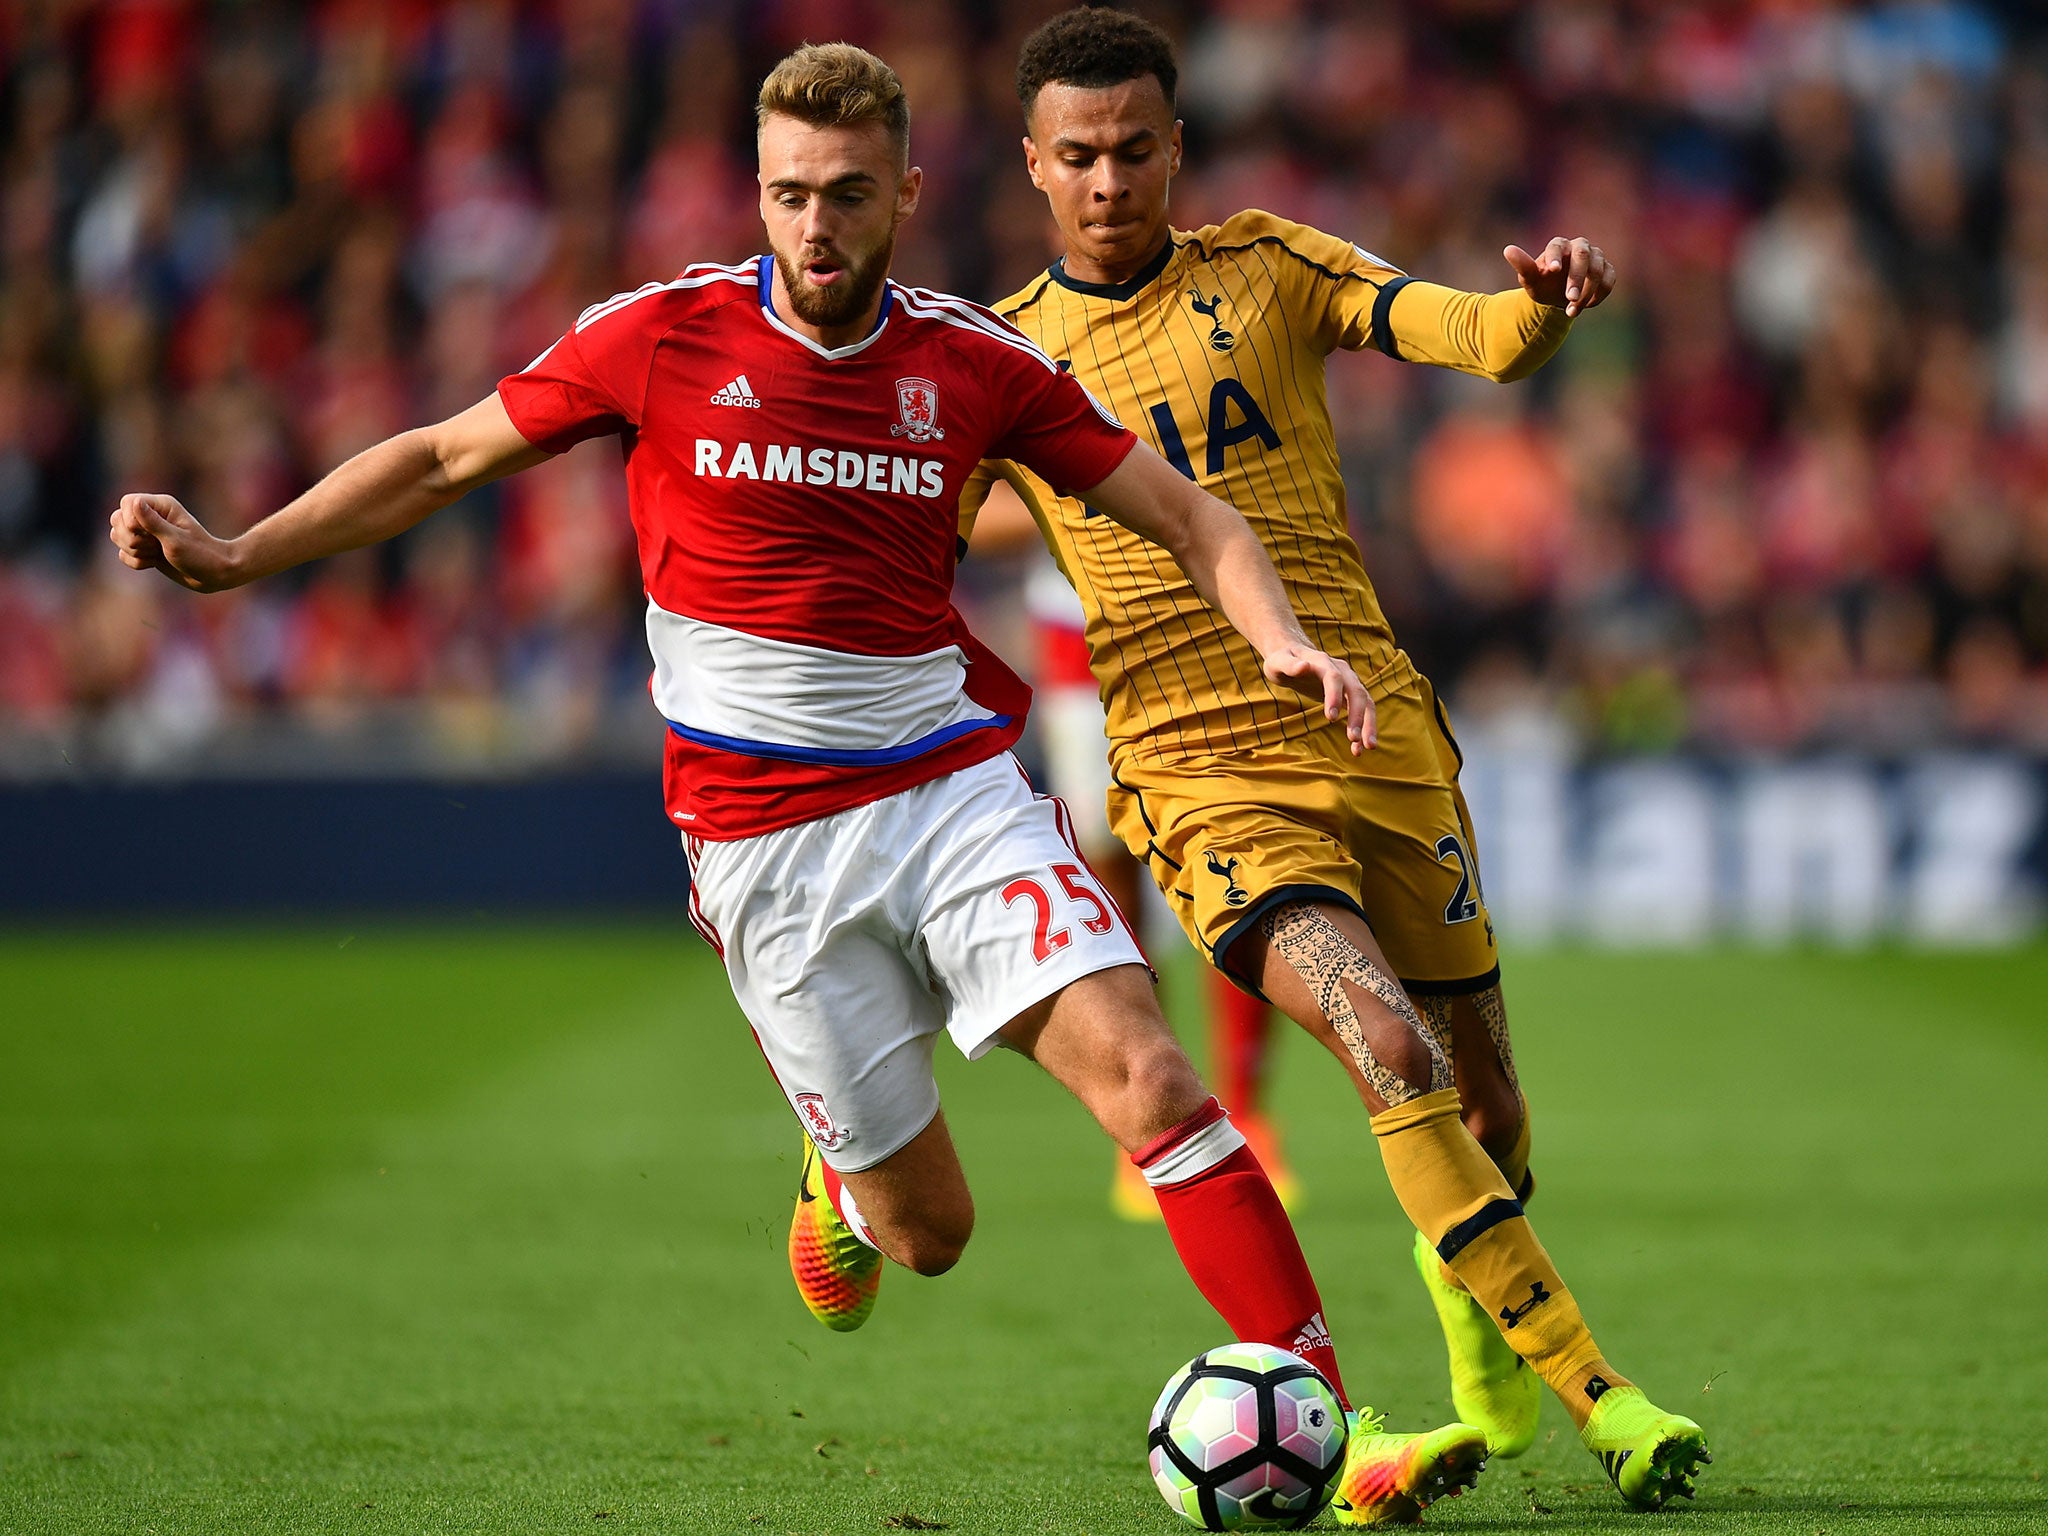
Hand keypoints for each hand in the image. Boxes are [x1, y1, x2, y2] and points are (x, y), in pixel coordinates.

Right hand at [108, 493, 241, 592]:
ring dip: (133, 551)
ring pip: (117, 537)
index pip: (127, 502)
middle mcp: (151, 516)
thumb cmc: (200, 555)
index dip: (129, 519)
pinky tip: (154, 563)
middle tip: (155, 546)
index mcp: (161, 506)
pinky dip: (136, 561)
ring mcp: (146, 533)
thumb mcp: (176, 540)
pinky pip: (123, 554)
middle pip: (117, 520)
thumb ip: (153, 522)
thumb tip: (134, 503)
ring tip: (156, 554)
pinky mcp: (144, 549)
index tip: (148, 534)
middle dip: (131, 538)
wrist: (212, 575)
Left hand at [1261, 640, 1375, 754]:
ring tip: (1368, 747)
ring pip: (1366, 702)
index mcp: (1323, 662)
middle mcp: (1342, 671)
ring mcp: (1349, 682)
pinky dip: (1363, 729)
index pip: (1334, 677)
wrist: (1295, 656)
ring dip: (1368, 724)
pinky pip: (1362, 711)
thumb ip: (1289, 666)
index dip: (1334, 696)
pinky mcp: (1350, 695)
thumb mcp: (1278, 662)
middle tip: (1353, 738)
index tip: (1331, 718)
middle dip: (1357, 715)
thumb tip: (1303, 666)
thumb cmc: (1282, 661)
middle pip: (1356, 691)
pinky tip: (1358, 749)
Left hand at [1503, 236, 1615, 318]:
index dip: (1555, 257)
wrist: (1558, 296)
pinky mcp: (1607, 270)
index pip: (1557, 246)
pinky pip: (1609, 280)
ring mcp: (1596, 257)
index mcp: (1558, 245)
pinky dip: (1600, 294)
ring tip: (1572, 311)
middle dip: (1577, 278)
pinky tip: (1586, 306)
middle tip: (1569, 298)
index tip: (1552, 271)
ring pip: (1598, 269)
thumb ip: (1522, 265)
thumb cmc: (1543, 284)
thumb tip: (1507, 250)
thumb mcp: (1530, 279)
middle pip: (1583, 256)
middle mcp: (1579, 247)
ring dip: (1587, 292)